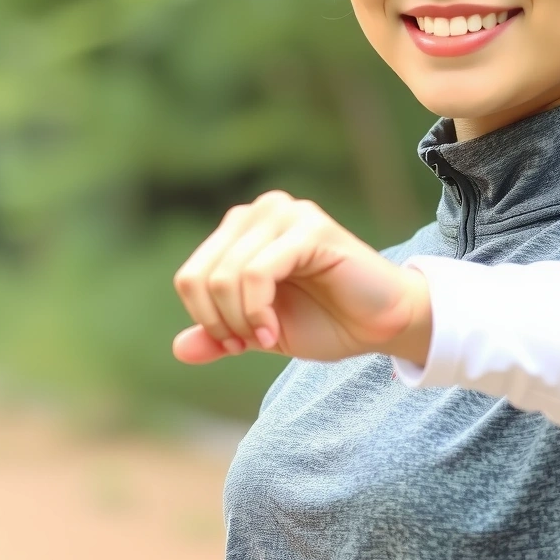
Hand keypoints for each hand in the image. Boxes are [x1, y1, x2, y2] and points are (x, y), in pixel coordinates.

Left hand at [171, 190, 431, 364]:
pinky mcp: (311, 228)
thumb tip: (178, 348)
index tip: (237, 343)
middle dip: (220, 322)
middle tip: (250, 344)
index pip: (190, 276)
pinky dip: (257, 311)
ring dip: (240, 321)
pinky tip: (274, 331)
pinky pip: (257, 272)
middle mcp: (262, 210)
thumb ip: (220, 334)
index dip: (204, 319)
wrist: (381, 324)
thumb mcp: (258, 331)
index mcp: (243, 228)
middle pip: (200, 276)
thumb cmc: (325, 320)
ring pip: (226, 276)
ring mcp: (287, 214)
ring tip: (269, 337)